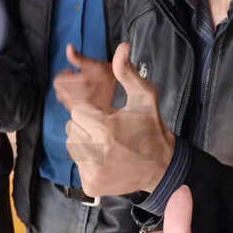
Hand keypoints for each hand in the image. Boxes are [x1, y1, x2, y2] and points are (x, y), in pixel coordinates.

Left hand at [54, 45, 115, 111]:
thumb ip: (77, 57)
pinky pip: (70, 108)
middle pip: (59, 91)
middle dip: (66, 84)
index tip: (74, 73)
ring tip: (82, 89)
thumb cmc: (108, 78)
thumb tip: (68, 47)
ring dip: (69, 94)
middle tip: (79, 81)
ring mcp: (81, 108)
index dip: (65, 74)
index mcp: (82, 83)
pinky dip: (74, 102)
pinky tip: (84, 98)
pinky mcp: (83, 115)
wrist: (122, 94)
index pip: (57, 81)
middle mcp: (80, 97)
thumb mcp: (94, 63)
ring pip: (63, 100)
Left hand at [66, 43, 174, 195]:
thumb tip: (121, 47)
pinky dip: (88, 161)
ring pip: (72, 146)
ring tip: (106, 144)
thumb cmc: (151, 129)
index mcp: (106, 128)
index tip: (108, 117)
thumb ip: (127, 72)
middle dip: (86, 126)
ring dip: (84, 142)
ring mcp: (92, 171)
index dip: (92, 112)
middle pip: (71, 128)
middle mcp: (96, 152)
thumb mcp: (144, 97)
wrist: (161, 167)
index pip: (77, 112)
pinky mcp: (91, 185)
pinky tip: (106, 160)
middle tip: (107, 131)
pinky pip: (77, 165)